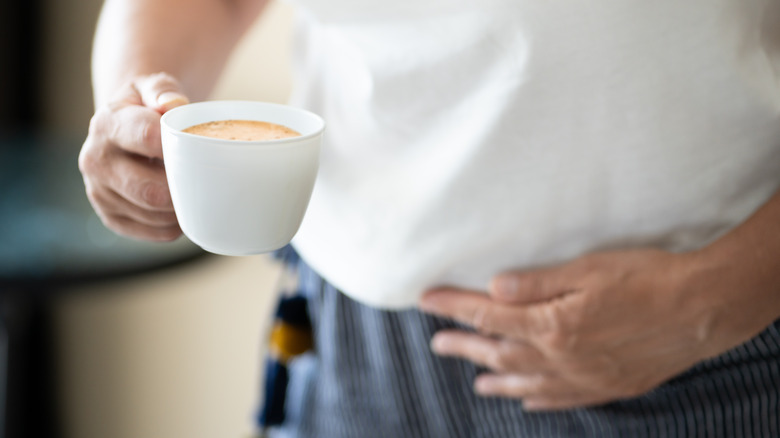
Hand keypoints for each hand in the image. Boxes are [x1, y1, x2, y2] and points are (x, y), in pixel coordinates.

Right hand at [79, 73, 188, 240]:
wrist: (121, 129)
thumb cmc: (146, 107)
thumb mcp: (151, 87)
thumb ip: (162, 89)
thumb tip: (173, 103)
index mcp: (108, 124)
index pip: (146, 137)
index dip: (177, 145)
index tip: (198, 147)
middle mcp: (96, 159)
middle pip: (150, 189)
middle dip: (182, 188)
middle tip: (204, 179)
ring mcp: (99, 192)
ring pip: (154, 213)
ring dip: (181, 208)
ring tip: (193, 190)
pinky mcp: (110, 217)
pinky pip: (153, 231)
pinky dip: (175, 224)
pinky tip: (181, 208)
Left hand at [418, 249, 737, 410]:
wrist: (702, 310)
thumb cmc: (646, 279)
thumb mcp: (588, 270)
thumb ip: (537, 283)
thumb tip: (493, 287)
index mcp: (551, 324)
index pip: (488, 315)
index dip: (453, 306)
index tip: (426, 300)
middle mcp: (560, 357)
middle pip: (499, 351)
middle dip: (463, 345)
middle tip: (437, 343)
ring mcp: (582, 377)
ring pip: (525, 381)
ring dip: (494, 377)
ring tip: (474, 379)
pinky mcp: (605, 386)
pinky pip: (559, 399)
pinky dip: (535, 398)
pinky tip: (524, 398)